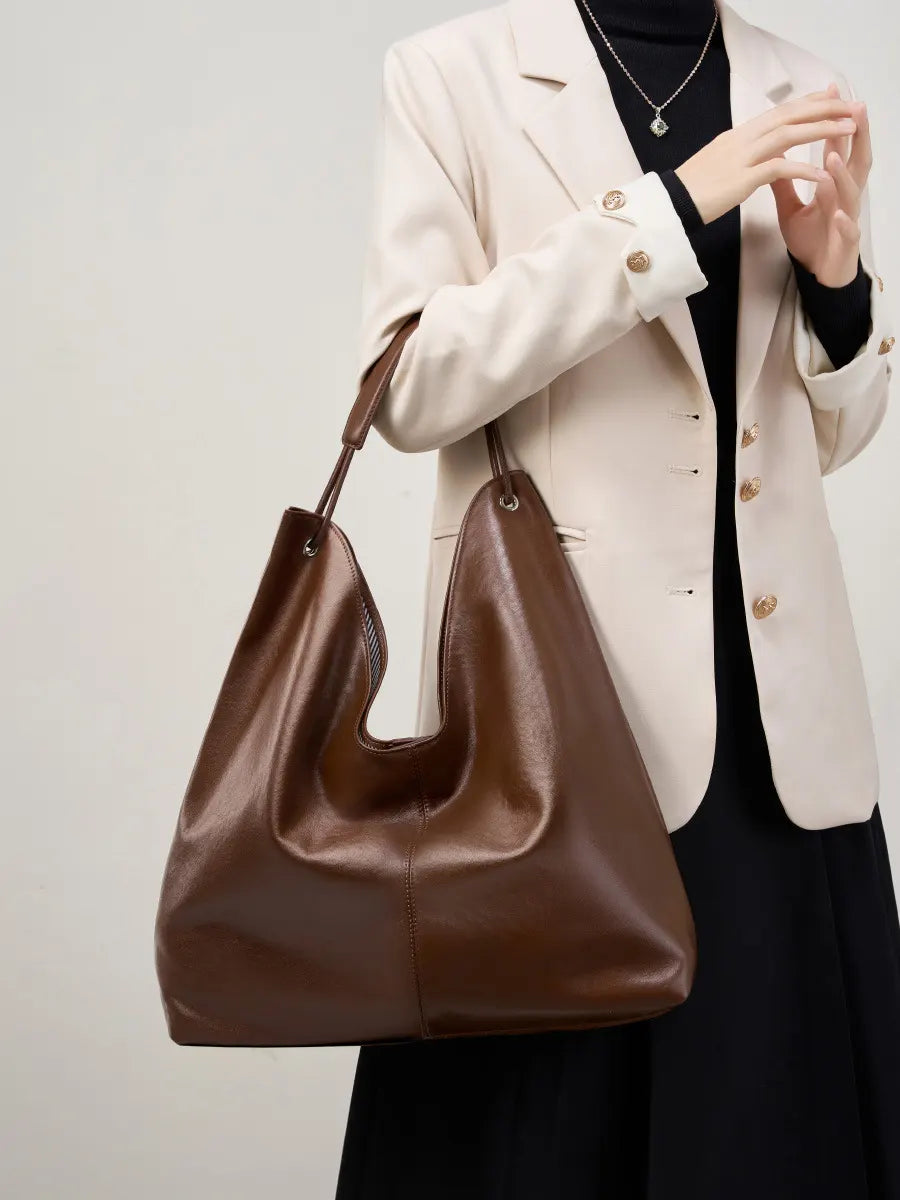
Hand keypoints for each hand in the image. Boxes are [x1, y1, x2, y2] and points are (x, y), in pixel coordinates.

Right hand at [674, 93, 855, 225]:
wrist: (669, 206)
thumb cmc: (691, 191)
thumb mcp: (717, 164)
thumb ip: (739, 154)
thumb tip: (755, 152)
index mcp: (737, 136)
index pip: (778, 112)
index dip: (806, 103)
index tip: (830, 99)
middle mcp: (742, 140)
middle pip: (788, 116)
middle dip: (823, 110)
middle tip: (850, 106)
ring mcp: (741, 158)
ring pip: (788, 135)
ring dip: (821, 130)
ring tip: (847, 129)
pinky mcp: (741, 181)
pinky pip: (779, 170)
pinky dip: (803, 170)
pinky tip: (822, 174)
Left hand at [769, 83, 870, 286]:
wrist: (818, 274)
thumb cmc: (811, 239)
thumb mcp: (791, 208)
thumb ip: (784, 183)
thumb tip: (773, 158)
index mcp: (833, 184)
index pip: (836, 146)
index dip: (833, 120)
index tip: (830, 92)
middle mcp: (845, 196)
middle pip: (856, 160)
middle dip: (856, 135)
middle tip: (854, 109)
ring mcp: (848, 218)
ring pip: (852, 193)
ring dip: (844, 175)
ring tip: (834, 157)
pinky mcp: (846, 242)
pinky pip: (848, 231)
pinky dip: (844, 222)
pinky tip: (839, 213)